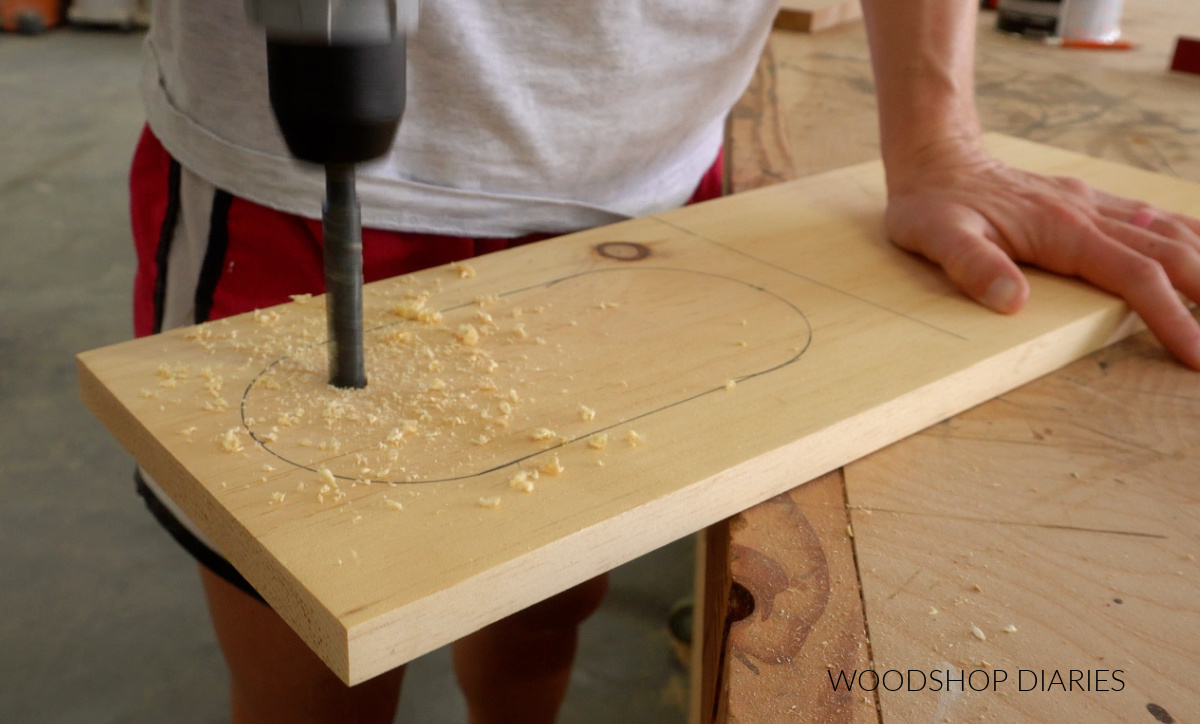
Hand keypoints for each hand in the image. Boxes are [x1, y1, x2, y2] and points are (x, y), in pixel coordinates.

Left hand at [883, 144, 1199, 369]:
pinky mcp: (1088, 203)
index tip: (1196, 354)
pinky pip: (1153, 218)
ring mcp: (1092, 205)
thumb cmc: (931, 204)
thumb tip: (1014, 303)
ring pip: (1171, 232)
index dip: (1170, 316)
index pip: (1135, 276)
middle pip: (1172, 253)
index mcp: (1062, 230)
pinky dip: (1190, 237)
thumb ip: (972, 266)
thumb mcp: (935, 237)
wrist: (935, 159)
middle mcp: (1088, 214)